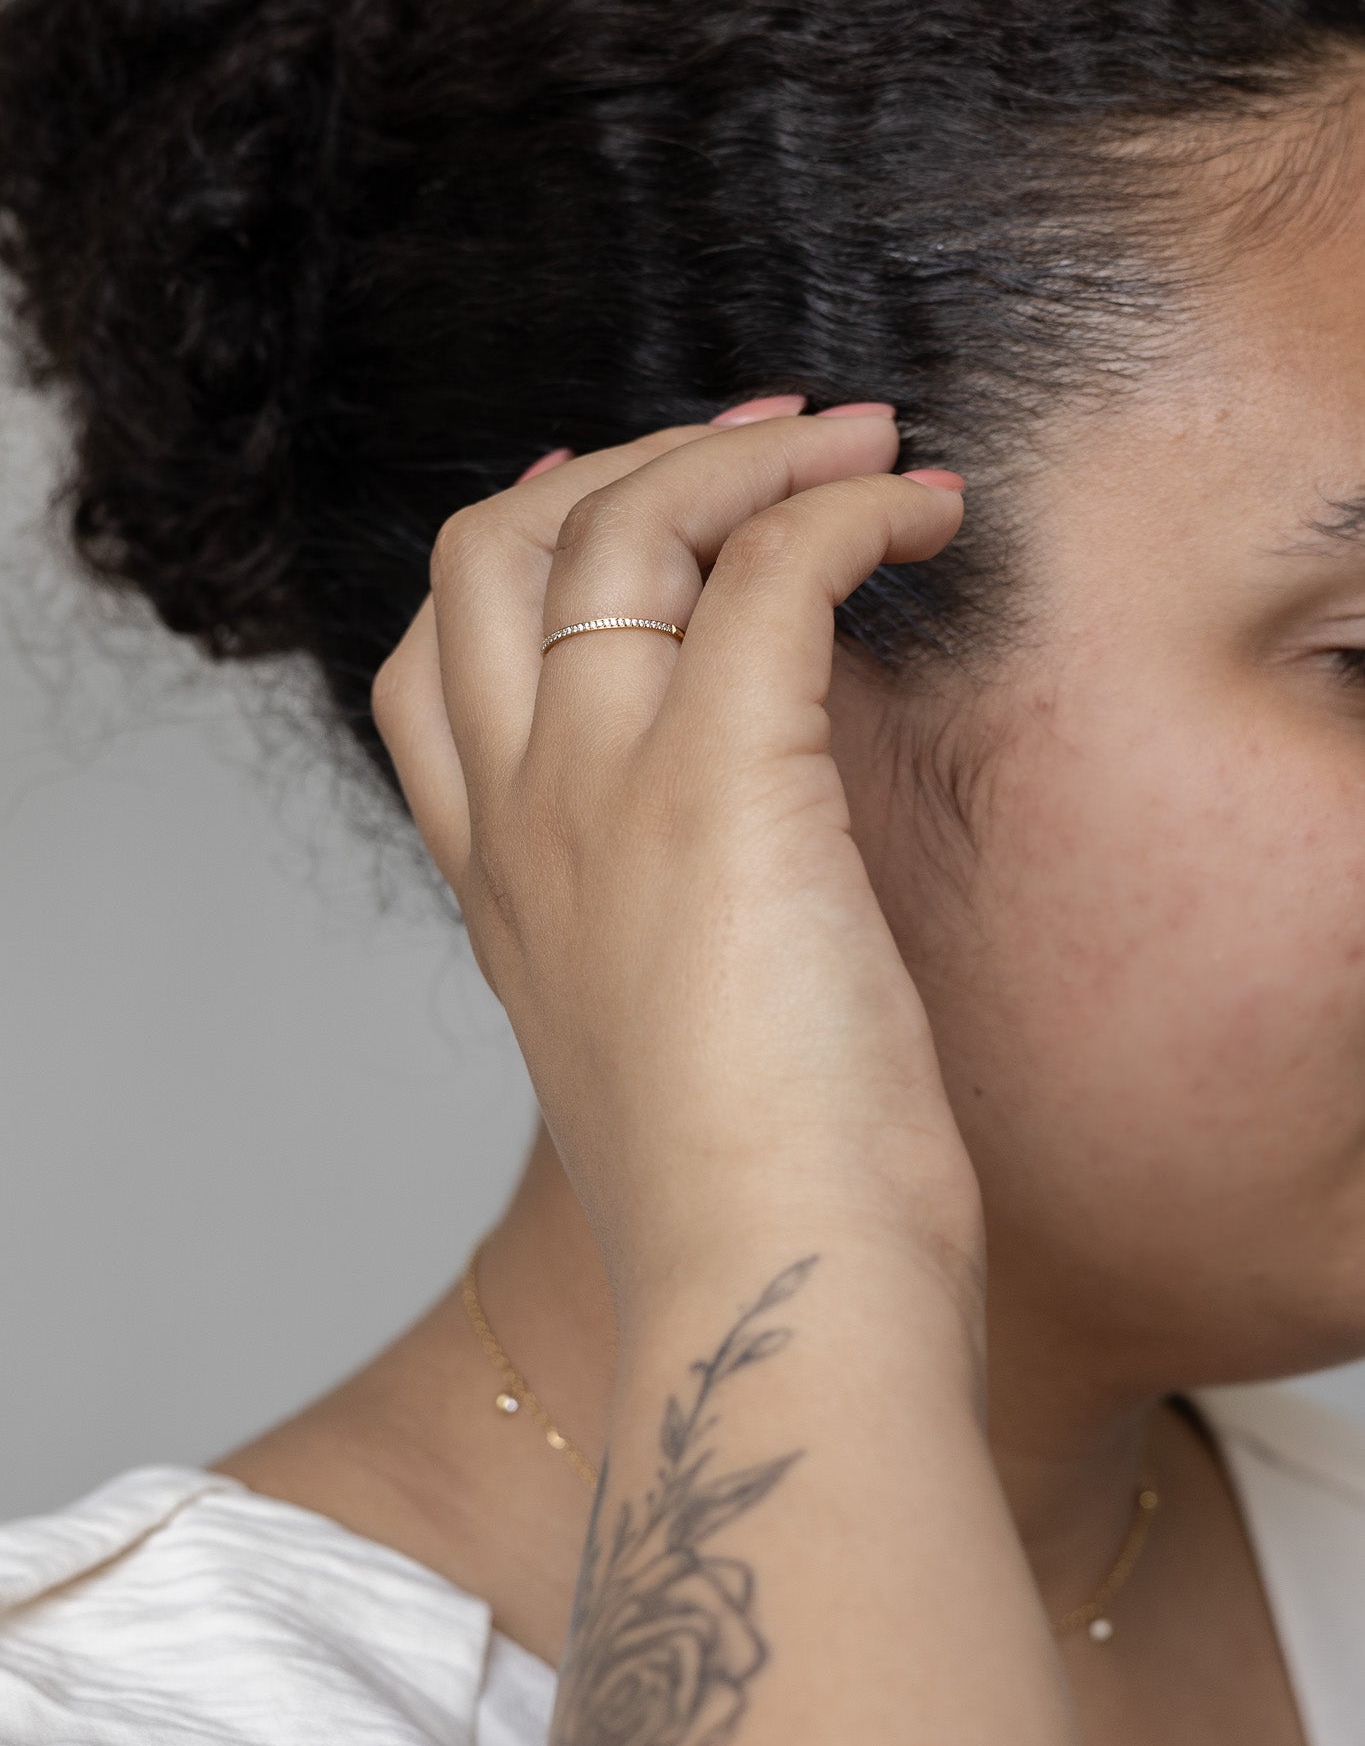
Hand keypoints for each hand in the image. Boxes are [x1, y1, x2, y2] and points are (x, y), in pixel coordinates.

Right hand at [373, 409, 984, 1319]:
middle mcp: (522, 820)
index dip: (512, 555)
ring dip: (749, 456)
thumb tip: (742, 829)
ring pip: (617, 526)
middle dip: (619, 466)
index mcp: (498, 886)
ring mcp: (600, 793)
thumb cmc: (754, 1197)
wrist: (775, 1296)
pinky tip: (927, 515)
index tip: (623, 510)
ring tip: (866, 448)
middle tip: (762, 451)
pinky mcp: (723, 783)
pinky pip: (770, 569)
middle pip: (487, 551)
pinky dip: (850, 511)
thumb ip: (653, 920)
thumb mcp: (658, 1038)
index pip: (426, 664)